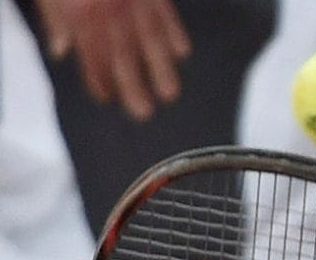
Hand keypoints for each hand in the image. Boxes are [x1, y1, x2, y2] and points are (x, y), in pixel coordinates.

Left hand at [32, 0, 190, 122]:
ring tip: (170, 93)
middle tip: (143, 112)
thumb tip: (61, 51)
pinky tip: (182, 53)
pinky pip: (165, 13)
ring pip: (150, 36)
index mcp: (82, 10)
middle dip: (133, 83)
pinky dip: (174, 33)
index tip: (105, 97)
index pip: (91, 50)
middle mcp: (110, 7)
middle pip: (123, 51)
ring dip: (160, 67)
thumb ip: (55, 18)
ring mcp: (134, 0)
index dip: (97, 76)